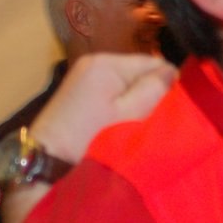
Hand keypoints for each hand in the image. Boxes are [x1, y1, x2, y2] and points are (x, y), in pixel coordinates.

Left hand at [30, 53, 176, 161]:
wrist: (47, 160)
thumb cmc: (92, 139)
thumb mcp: (130, 115)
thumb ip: (155, 90)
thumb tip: (174, 73)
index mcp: (107, 63)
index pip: (154, 62)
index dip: (168, 85)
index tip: (170, 110)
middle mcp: (94, 61)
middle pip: (139, 71)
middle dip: (149, 92)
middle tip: (151, 120)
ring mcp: (84, 75)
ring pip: (126, 82)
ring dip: (135, 100)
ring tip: (134, 123)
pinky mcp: (78, 90)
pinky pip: (111, 90)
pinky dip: (119, 104)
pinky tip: (117, 122)